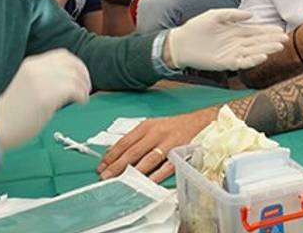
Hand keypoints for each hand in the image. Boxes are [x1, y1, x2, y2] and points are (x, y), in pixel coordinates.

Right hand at [0, 49, 91, 149]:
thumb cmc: (13, 111)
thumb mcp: (28, 84)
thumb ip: (46, 77)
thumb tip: (70, 79)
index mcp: (32, 64)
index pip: (62, 55)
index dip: (77, 64)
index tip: (82, 76)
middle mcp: (37, 68)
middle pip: (72, 63)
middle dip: (84, 75)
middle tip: (86, 87)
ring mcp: (41, 81)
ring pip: (74, 76)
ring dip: (84, 87)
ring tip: (83, 98)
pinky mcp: (45, 96)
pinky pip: (74, 90)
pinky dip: (82, 95)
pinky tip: (81, 102)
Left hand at [97, 106, 214, 181]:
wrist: (201, 121)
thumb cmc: (174, 126)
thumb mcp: (153, 126)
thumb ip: (136, 139)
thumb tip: (116, 154)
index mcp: (147, 126)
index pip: (124, 142)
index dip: (111, 155)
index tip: (101, 166)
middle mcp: (156, 133)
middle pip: (133, 151)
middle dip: (117, 165)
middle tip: (106, 176)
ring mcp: (169, 143)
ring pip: (148, 159)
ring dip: (134, 172)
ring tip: (122, 181)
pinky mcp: (180, 152)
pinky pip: (167, 166)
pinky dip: (157, 175)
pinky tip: (148, 182)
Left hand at [164, 8, 287, 70]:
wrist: (180, 43)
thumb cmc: (196, 27)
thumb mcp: (215, 15)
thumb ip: (232, 14)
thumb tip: (250, 15)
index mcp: (235, 31)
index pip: (255, 31)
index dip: (268, 30)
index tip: (280, 30)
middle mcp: (236, 43)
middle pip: (258, 42)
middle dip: (271, 40)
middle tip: (285, 40)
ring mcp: (232, 53)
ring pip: (253, 52)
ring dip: (266, 49)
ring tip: (278, 47)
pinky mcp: (226, 63)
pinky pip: (242, 62)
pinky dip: (253, 60)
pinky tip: (262, 56)